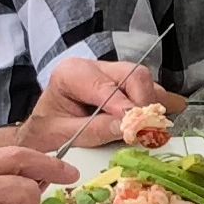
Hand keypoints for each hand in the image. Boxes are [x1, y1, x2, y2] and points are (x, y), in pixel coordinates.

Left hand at [13, 56, 179, 153]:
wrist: (42, 131)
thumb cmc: (46, 130)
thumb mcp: (60, 134)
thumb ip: (91, 130)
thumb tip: (124, 127)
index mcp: (71, 73)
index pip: (104, 84)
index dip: (122, 104)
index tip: (135, 124)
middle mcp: (96, 68)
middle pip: (133, 75)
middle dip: (144, 102)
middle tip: (145, 130)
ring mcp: (114, 75)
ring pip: (146, 82)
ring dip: (153, 105)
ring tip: (154, 128)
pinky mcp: (126, 87)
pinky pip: (150, 90)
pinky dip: (158, 104)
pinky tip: (161, 119)